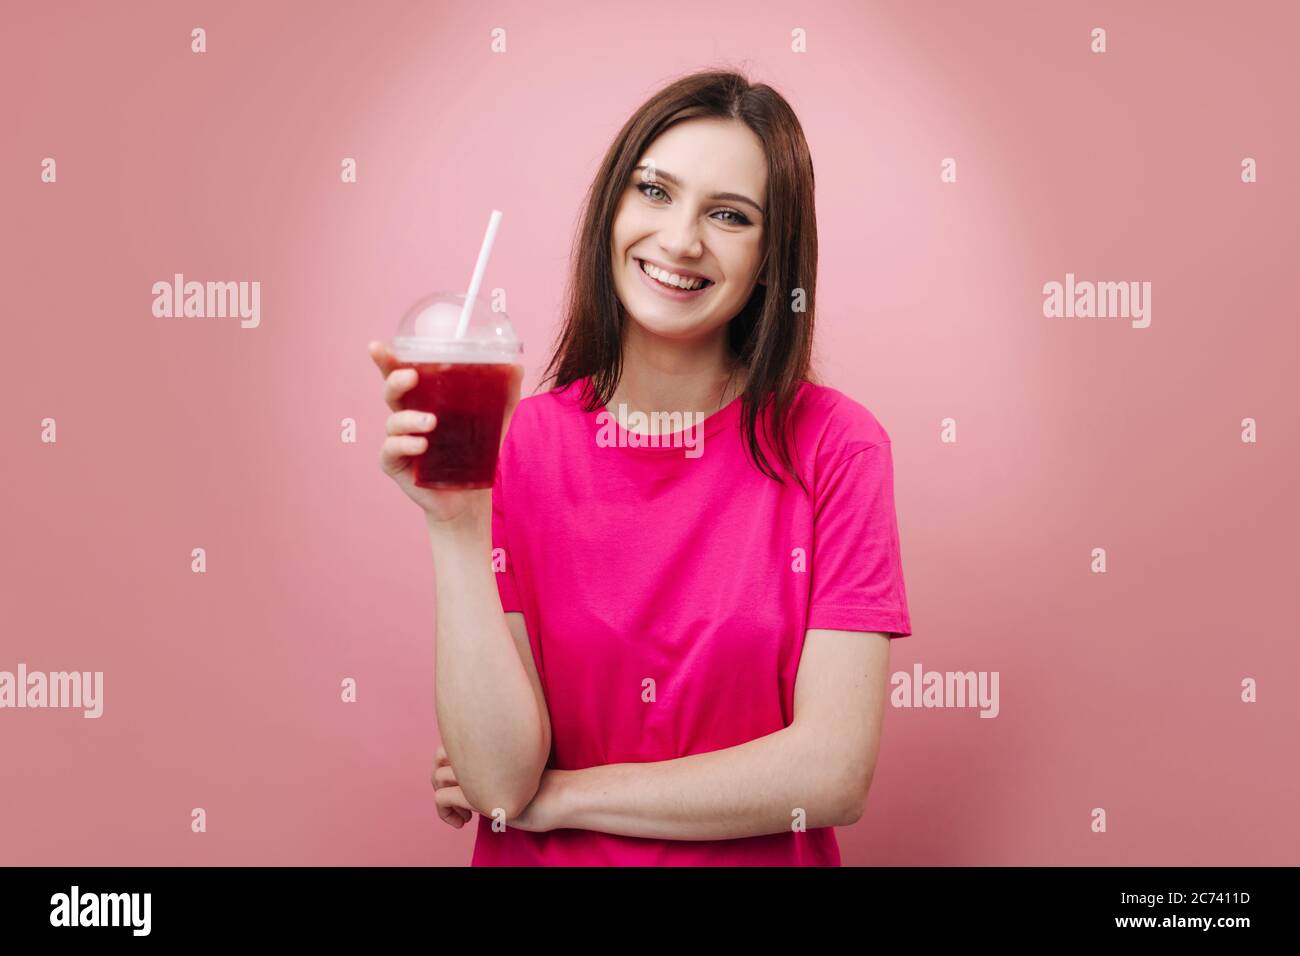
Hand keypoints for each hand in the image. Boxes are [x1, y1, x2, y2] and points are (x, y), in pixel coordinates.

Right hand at [367, 340, 523, 526]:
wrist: (470, 496)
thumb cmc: (475, 453)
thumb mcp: (493, 421)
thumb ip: (504, 395)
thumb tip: (516, 367)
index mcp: (423, 401)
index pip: (401, 375)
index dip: (386, 360)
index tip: (378, 347)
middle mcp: (406, 417)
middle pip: (390, 392)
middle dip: (394, 380)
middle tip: (411, 376)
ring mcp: (398, 441)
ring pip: (392, 422)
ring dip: (408, 418)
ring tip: (431, 422)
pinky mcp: (396, 465)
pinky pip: (391, 450)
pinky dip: (405, 445)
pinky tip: (421, 445)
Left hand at [431, 745, 566, 833]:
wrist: (560, 796)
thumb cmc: (545, 790)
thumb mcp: (516, 776)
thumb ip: (497, 771)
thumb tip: (480, 779)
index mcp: (489, 748)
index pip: (455, 746)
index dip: (454, 766)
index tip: (467, 786)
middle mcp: (479, 757)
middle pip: (439, 756)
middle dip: (441, 780)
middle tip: (457, 798)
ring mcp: (475, 775)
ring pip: (436, 778)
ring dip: (443, 800)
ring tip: (463, 816)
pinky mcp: (473, 795)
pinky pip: (440, 799)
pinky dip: (445, 814)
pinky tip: (463, 823)